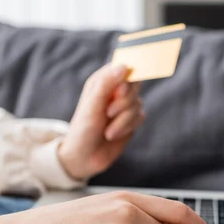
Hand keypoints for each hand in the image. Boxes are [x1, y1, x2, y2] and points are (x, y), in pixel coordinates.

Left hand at [58, 64, 143, 179]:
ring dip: (123, 120)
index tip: (119, 93)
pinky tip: (113, 135)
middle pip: (135, 85)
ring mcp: (124, 105)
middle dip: (124, 102)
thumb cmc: (83, 129)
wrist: (84, 157)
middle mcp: (114, 90)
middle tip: (108, 114)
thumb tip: (124, 66)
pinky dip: (127, 127)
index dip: (125, 80)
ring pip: (138, 103)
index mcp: (102, 81)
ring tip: (107, 131)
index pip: (123, 67)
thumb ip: (107, 84)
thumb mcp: (92, 105)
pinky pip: (140, 116)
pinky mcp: (131, 120)